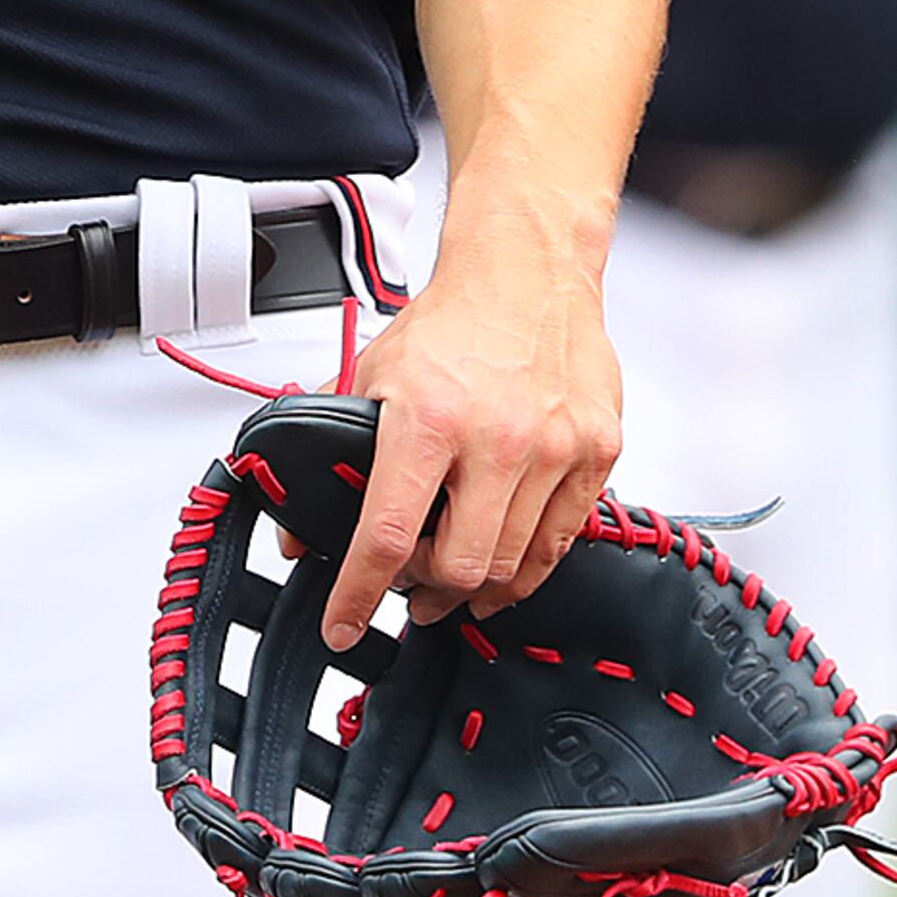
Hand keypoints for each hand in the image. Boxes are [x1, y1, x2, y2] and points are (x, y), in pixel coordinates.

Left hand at [331, 233, 622, 649]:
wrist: (528, 272)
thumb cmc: (452, 321)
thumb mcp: (371, 374)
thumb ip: (332, 445)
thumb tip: (299, 521)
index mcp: (428, 419)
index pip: (387, 533)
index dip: (357, 592)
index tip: (342, 624)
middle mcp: (496, 439)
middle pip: (459, 567)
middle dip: (423, 594)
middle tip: (407, 593)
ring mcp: (555, 449)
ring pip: (512, 567)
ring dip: (475, 588)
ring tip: (452, 581)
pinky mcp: (598, 454)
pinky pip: (561, 541)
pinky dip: (528, 565)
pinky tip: (504, 558)